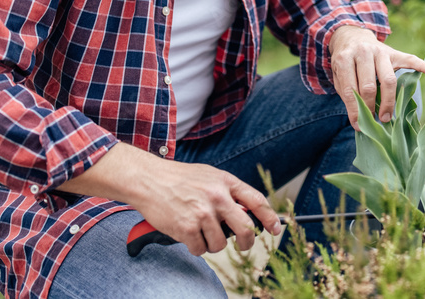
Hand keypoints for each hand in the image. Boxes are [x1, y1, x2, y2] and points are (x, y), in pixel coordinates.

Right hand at [132, 161, 278, 255]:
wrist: (149, 180)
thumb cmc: (179, 178)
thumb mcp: (209, 176)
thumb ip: (228, 192)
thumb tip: (247, 213)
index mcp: (226, 182)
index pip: (257, 201)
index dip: (270, 217)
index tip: (275, 229)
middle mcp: (217, 197)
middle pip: (246, 228)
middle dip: (247, 242)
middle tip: (243, 245)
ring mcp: (202, 213)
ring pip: (220, 243)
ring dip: (212, 243)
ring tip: (200, 230)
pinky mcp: (187, 228)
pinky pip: (200, 249)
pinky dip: (195, 246)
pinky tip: (186, 232)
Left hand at [328, 25, 424, 128]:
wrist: (352, 37)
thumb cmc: (346, 63)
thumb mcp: (338, 75)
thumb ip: (347, 93)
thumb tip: (359, 119)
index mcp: (344, 58)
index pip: (350, 89)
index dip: (354, 110)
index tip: (358, 125)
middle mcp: (363, 52)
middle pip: (369, 85)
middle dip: (370, 107)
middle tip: (373, 120)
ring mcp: (380, 51)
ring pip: (388, 79)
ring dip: (388, 101)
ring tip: (386, 116)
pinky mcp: (394, 52)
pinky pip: (411, 59)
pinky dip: (424, 66)